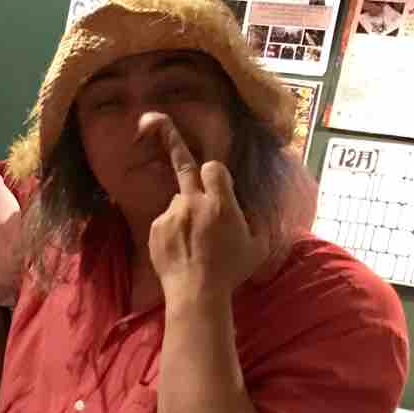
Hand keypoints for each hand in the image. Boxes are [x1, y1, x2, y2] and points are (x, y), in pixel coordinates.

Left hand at [147, 115, 268, 306]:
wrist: (196, 293)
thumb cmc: (231, 271)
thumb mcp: (256, 244)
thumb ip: (256, 220)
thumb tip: (260, 210)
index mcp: (221, 203)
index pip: (214, 167)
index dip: (216, 172)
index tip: (216, 177)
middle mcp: (193, 202)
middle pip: (183, 164)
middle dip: (169, 138)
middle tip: (153, 119)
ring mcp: (171, 214)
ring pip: (178, 203)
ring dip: (186, 214)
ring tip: (194, 244)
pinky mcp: (155, 227)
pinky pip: (166, 221)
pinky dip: (173, 230)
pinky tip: (181, 251)